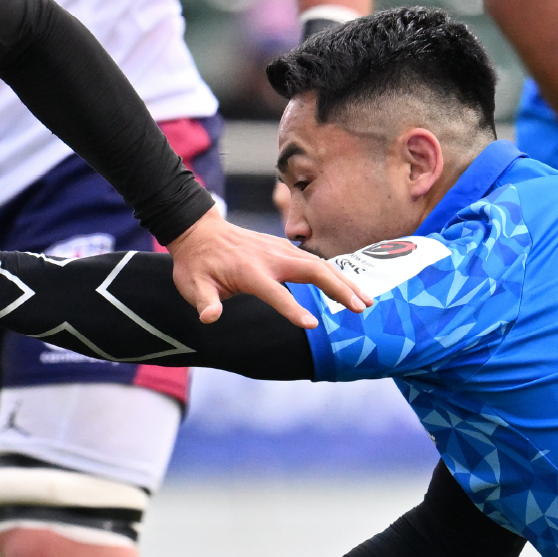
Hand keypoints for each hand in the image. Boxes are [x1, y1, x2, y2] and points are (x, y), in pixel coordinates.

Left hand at [166, 206, 366, 325]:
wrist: (200, 231)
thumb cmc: (196, 264)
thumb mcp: (192, 285)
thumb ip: (204, 301)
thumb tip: (208, 317)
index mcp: (250, 271)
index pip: (276, 293)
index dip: (293, 310)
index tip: (312, 325)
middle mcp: (271, 258)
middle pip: (313, 271)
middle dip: (339, 289)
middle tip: (360, 308)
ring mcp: (280, 250)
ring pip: (320, 264)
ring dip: (344, 282)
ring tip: (365, 302)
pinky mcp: (285, 248)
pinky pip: (315, 261)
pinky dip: (335, 274)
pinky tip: (349, 288)